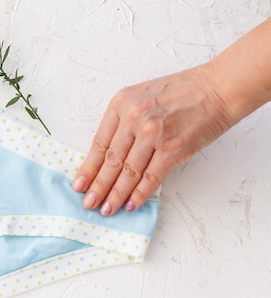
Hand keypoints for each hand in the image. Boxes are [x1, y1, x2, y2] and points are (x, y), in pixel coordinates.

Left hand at [72, 64, 233, 214]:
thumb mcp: (141, 97)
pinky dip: (139, 194)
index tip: (79, 183)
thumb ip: (124, 121)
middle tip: (88, 203)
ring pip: (128, 172)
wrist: (217, 88)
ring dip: (115, 194)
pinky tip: (130, 205)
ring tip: (106, 209)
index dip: (88, 166)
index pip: (100, 142)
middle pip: (111, 160)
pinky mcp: (172, 148)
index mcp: (121, 104)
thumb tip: (110, 156)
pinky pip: (151, 177)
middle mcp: (133, 118)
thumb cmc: (182, 92)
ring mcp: (153, 134)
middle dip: (98, 186)